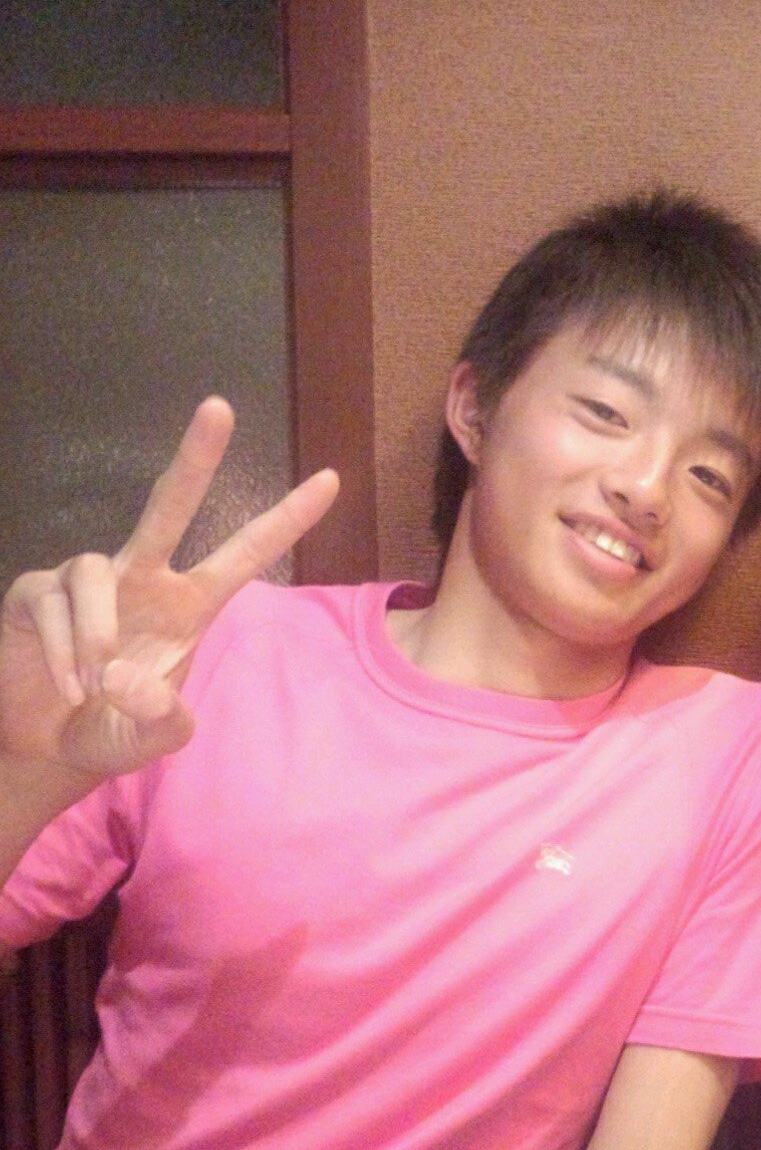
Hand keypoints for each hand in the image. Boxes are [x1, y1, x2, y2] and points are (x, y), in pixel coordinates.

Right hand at [0, 399, 337, 786]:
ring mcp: (89, 580)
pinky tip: (66, 682)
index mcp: (187, 607)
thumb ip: (162, 722)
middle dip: (195, 457)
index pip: (243, 555)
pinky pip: (55, 602)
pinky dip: (65, 650)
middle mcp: (143, 580)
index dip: (285, 519)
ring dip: (97, 636)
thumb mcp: (150, 741)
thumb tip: (132, 681)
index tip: (332, 479)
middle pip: (170, 506)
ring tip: (92, 686)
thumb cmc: (109, 729)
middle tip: (220, 406)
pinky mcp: (38, 591)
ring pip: (96, 571)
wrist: (42, 744)